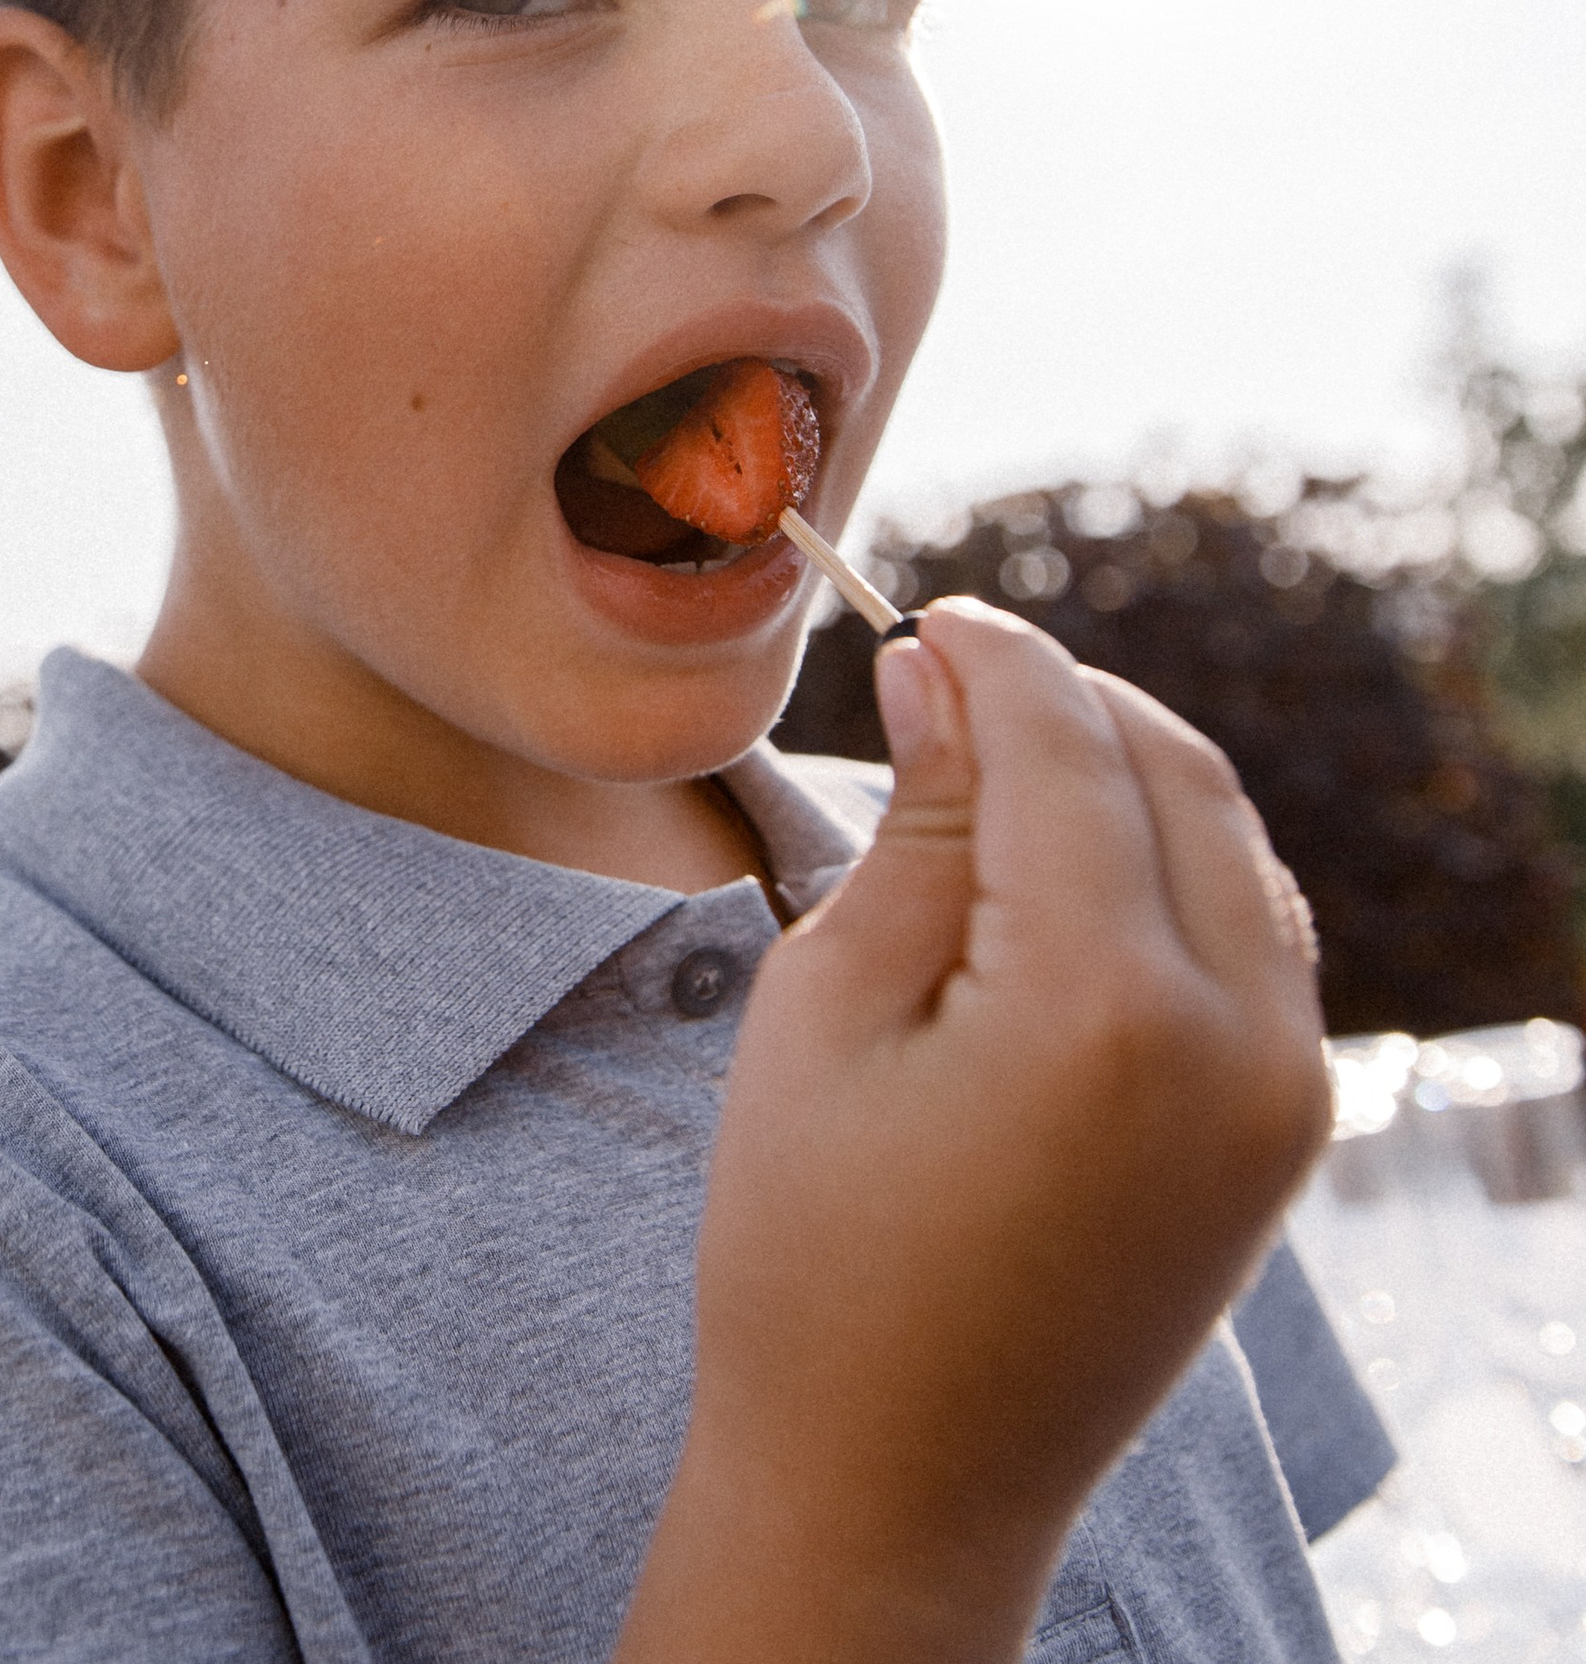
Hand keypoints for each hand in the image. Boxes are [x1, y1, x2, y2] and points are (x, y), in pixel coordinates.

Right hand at [616, 598, 1327, 1663]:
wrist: (897, 1484)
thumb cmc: (813, 1255)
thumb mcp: (822, 1011)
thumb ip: (910, 829)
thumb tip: (937, 675)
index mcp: (1101, 1007)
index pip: (1068, 748)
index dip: (993, 656)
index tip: (923, 611)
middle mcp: (1235, 1039)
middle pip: (1176, 772)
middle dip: (1066, 698)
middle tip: (948, 673)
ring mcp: (1281, 1095)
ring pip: (1232, 843)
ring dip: (1126, 768)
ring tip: (995, 761)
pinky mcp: (1282, 1134)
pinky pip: (1256, 932)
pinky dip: (1173, 859)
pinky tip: (1069, 861)